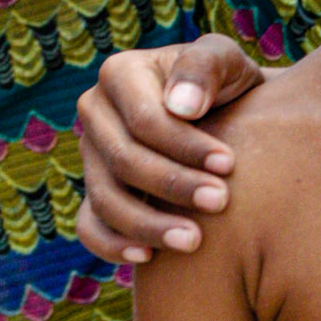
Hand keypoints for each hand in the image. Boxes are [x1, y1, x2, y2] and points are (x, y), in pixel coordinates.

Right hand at [75, 36, 266, 262]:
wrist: (230, 119)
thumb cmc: (228, 86)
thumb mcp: (227, 62)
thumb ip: (205, 68)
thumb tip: (180, 106)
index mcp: (119, 74)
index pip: (144, 119)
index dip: (185, 145)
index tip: (229, 164)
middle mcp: (95, 113)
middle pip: (123, 160)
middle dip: (173, 185)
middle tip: (220, 203)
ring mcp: (91, 157)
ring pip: (106, 198)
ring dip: (148, 224)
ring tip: (193, 241)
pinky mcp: (96, 194)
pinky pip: (90, 227)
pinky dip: (112, 246)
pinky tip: (148, 257)